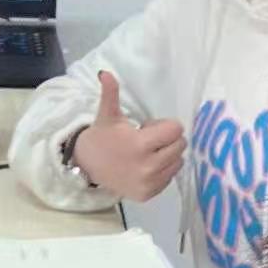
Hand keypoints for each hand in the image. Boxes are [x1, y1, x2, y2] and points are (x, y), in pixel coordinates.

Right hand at [70, 71, 186, 200]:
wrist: (86, 167)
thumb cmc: (101, 137)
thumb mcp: (107, 115)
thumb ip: (110, 93)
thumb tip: (105, 72)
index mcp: (139, 144)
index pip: (176, 129)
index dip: (165, 125)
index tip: (148, 127)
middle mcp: (148, 166)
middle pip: (180, 145)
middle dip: (168, 139)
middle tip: (148, 140)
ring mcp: (149, 183)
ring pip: (178, 162)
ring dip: (168, 155)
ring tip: (147, 153)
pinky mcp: (149, 194)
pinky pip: (170, 177)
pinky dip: (163, 170)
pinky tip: (145, 166)